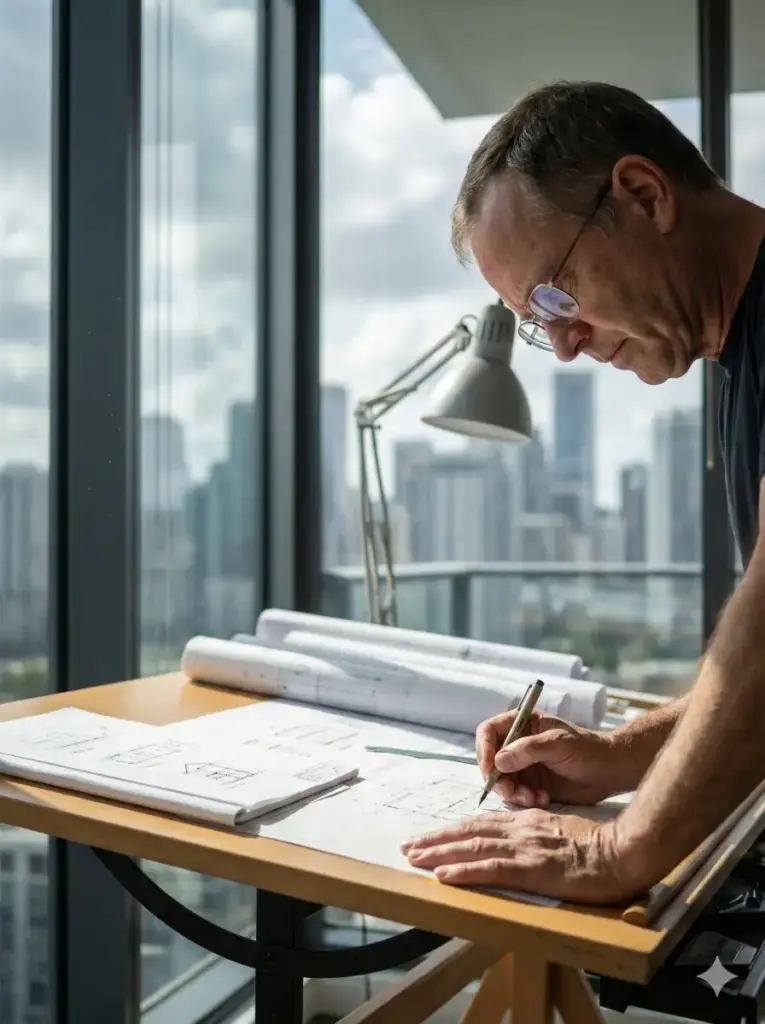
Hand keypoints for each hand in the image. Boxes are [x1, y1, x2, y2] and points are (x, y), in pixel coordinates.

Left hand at [401, 809, 633, 902]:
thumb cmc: (598, 845)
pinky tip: (445, 876)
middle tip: (408, 846)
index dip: (453, 829)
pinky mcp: (532, 869)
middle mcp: (520, 829)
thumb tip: (514, 842)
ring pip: (473, 846)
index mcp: (527, 821)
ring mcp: (525, 848)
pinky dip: (464, 872)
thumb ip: (535, 833)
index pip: (481, 823)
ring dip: (440, 853)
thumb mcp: (560, 830)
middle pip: (469, 831)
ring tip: (415, 858)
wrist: (623, 851)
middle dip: (436, 839)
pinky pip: (491, 869)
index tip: (430, 836)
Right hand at [476, 709, 622, 807]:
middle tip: (511, 792)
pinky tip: (542, 799)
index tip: (489, 769)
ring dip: (513, 793)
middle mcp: (518, 744)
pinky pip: (516, 795)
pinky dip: (524, 800)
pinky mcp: (532, 785)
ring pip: (502, 781)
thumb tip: (498, 761)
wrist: (610, 772)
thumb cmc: (588, 749)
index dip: (483, 749)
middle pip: (490, 760)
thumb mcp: (559, 743)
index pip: (489, 731)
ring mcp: (524, 765)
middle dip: (497, 779)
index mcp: (523, 724)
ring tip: (533, 798)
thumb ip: (529, 749)